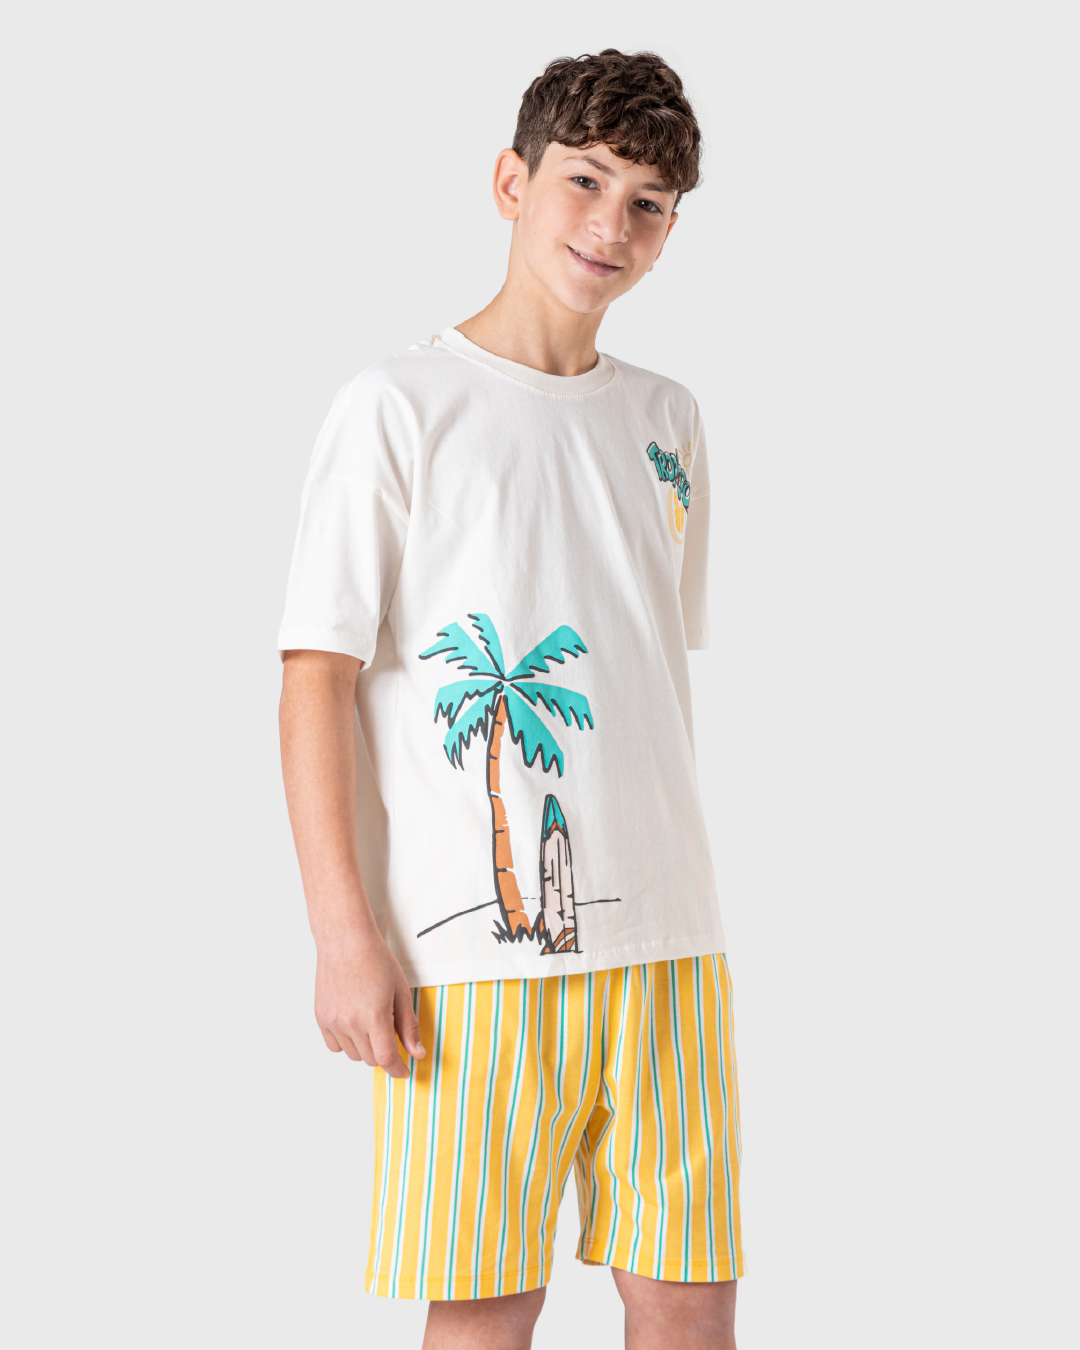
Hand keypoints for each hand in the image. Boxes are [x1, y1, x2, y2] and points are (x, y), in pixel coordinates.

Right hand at [314, 929, 425, 1078]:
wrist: (345, 940)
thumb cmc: (376, 960)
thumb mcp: (401, 991)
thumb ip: (408, 1026)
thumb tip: (417, 1053)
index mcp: (374, 1016)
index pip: (386, 1058)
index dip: (398, 1069)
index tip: (404, 1071)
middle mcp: (351, 1022)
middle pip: (370, 1059)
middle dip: (384, 1054)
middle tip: (391, 1035)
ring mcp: (333, 1021)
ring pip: (353, 1055)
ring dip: (365, 1048)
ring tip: (372, 1024)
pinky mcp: (321, 1017)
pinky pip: (334, 1046)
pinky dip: (346, 1043)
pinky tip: (354, 1026)